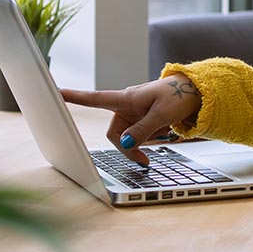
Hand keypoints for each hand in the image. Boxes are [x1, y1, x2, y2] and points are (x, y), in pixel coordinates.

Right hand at [60, 74, 201, 165]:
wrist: (198, 91)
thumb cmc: (180, 95)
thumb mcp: (162, 114)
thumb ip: (143, 130)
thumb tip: (126, 144)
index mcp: (127, 98)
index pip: (95, 98)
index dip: (74, 97)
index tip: (54, 93)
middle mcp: (127, 105)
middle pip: (114, 133)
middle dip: (128, 147)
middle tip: (145, 160)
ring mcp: (136, 112)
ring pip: (129, 137)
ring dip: (144, 142)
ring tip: (164, 131)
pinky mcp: (144, 118)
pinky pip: (140, 135)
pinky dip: (151, 138)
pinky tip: (166, 130)